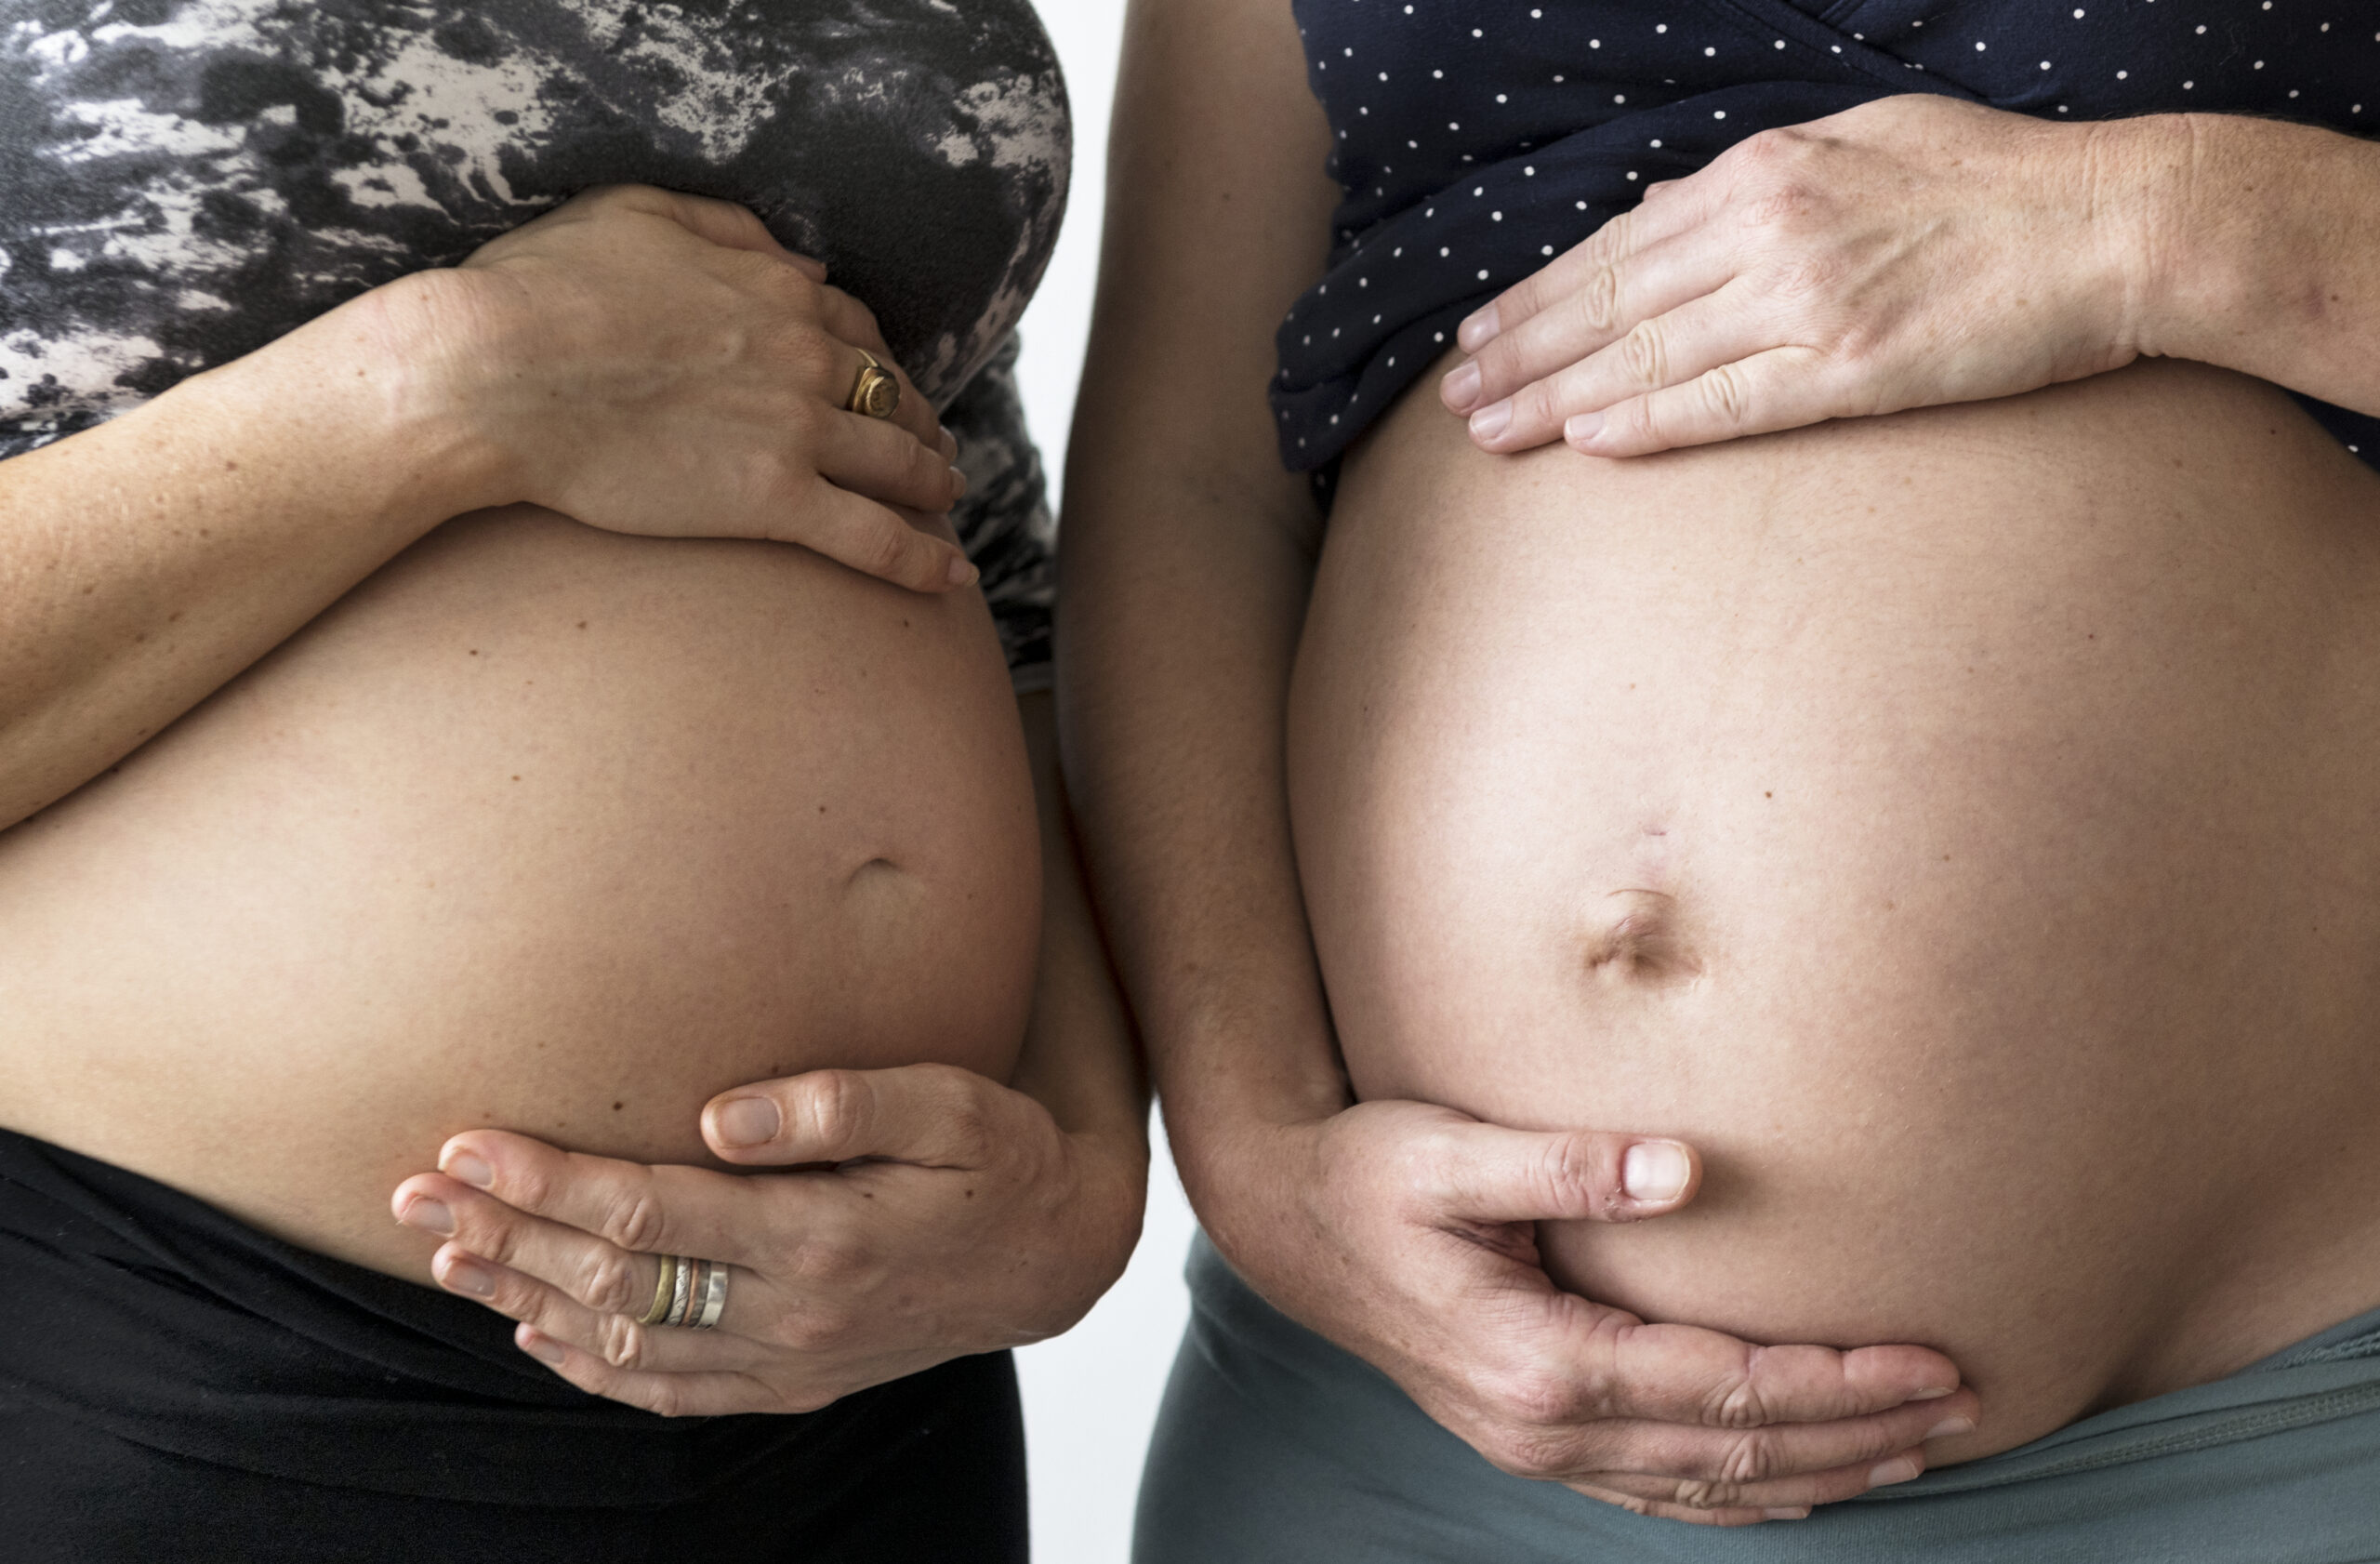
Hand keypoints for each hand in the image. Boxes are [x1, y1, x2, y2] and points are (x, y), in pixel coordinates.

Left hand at [389, 1064, 1145, 1416]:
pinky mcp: (792, 1383)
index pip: (645, 1214)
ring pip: (624, 1344)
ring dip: (525, 1300)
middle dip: (505, 1233)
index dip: (546, 1180)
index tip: (465, 1142)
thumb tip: (722, 1111)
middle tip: (413, 1196)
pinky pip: (669, 1391)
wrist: (1059, 1257)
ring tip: (448, 1257)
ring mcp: (786, 1361)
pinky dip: (591, 1369)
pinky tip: (536, 1336)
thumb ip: (840, 1101)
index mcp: (819, 1237)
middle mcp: (790, 1314)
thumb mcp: (949, 1103)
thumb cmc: (1001, 1157)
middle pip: (610, 1282)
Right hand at [390, 184, 974, 590]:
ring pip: (900, 463)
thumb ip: (730, 229)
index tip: (883, 382)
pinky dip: (923, 559)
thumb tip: (806, 263)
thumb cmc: (537, 289)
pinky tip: (953, 576)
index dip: (878, 358)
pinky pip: (875, 537)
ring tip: (948, 500)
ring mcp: (797, 430)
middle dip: (922, 421)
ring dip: (935, 482)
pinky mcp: (774, 501)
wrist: (491, 373)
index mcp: (774, 289)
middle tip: (933, 447)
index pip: (856, 328)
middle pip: (893, 394)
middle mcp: (804, 356)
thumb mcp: (634, 214)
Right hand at [1193, 1099, 1976, 1525]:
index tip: (1932, 1359)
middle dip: (1860, 1431)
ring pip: (1710, 1486)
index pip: (1727, 1387)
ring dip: (1820, 1471)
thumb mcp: (1452, 1152)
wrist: (1284, 1221)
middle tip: (1969, 1404)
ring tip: (1919, 1449)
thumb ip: (1568, 1163)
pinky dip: (1745, 1494)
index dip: (1839, 1380)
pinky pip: (1661, 1490)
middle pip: (1738, 1451)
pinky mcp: (1530, 1438)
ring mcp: (1535, 1447)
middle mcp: (1543, 1427)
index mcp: (1539, 1360)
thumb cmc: (1366, 1173)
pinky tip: (1800, 1484)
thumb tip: (1685, 1166)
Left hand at [1439, 95, 2157, 456]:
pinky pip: (1724, 402)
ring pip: (1647, 354)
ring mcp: (1805, 301)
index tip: (1483, 331)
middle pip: (1611, 301)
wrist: (2112, 224)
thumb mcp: (1865, 142)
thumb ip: (1764, 176)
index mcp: (1766, 171)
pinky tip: (1587, 441)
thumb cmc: (1996, 181)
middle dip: (1521, 349)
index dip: (1540, 292)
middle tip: (1454, 394)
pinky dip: (1648, 420)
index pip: (1619, 244)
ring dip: (1555, 396)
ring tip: (1489, 430)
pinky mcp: (1850, 368)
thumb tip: (1672, 202)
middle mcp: (1768, 230)